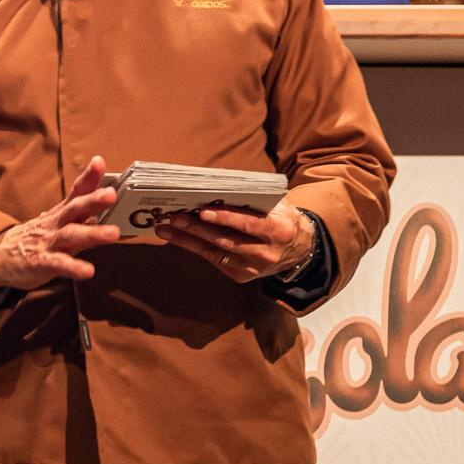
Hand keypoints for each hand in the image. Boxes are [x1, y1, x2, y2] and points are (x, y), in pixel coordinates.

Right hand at [0, 155, 122, 291]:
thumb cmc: (34, 239)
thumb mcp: (56, 225)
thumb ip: (81, 220)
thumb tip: (109, 213)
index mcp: (60, 213)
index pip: (75, 192)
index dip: (88, 178)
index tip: (99, 162)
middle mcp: (55, 224)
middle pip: (75, 208)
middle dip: (93, 200)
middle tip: (111, 194)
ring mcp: (47, 242)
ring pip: (70, 234)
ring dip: (93, 233)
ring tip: (113, 233)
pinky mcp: (40, 262)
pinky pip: (58, 264)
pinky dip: (73, 267)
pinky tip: (88, 271)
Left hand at [156, 199, 315, 282]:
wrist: (299, 248)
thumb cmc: (280, 218)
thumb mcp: (276, 205)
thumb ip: (251, 198)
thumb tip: (214, 188)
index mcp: (279, 230)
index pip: (249, 224)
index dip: (226, 218)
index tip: (203, 211)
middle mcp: (266, 252)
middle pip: (226, 240)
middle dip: (197, 228)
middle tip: (174, 216)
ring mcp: (253, 267)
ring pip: (215, 252)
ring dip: (187, 239)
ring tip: (164, 227)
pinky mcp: (241, 275)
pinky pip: (213, 259)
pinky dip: (193, 247)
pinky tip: (176, 237)